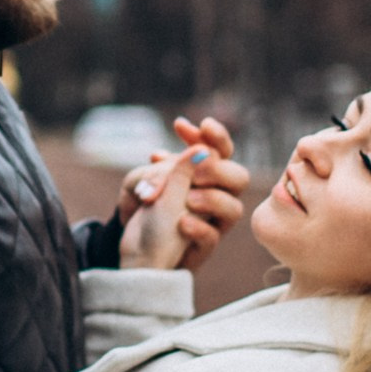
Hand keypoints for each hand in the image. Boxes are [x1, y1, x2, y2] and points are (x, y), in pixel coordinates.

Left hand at [116, 117, 251, 271]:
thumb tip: (196, 152)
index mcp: (206, 171)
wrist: (131, 238)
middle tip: (195, 172)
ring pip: (234, 209)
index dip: (215, 136)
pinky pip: (212, 237)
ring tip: (188, 199)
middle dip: (218, 170)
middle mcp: (215, 194)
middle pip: (239, 177)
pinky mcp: (202, 246)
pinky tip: (181, 222)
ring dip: (212, 199)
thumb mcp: (144, 178)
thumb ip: (168, 166)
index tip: (193, 126)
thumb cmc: (143, 201)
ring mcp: (211, 221)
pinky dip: (199, 229)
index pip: (221, 149)